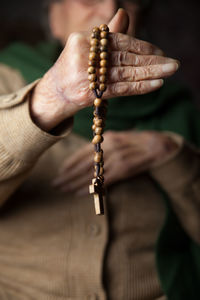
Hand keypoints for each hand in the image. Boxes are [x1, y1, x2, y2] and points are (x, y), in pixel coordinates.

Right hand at [30, 9, 178, 131]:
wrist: (54, 92)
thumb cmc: (74, 68)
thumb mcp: (88, 47)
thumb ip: (108, 34)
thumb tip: (124, 13)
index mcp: (85, 39)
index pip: (121, 41)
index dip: (142, 47)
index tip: (160, 52)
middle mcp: (85, 55)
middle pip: (126, 57)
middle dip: (152, 60)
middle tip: (173, 63)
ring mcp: (86, 75)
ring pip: (126, 73)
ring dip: (151, 73)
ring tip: (170, 71)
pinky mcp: (90, 93)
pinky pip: (121, 89)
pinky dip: (140, 86)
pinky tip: (156, 84)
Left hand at [52, 130, 178, 195]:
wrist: (161, 146)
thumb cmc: (137, 143)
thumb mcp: (119, 140)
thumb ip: (104, 147)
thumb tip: (88, 159)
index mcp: (107, 138)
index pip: (82, 152)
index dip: (69, 163)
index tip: (60, 172)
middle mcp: (109, 147)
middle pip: (83, 164)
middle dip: (67, 175)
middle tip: (55, 184)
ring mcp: (116, 158)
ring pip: (91, 174)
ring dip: (75, 183)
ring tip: (63, 189)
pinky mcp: (124, 169)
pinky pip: (103, 181)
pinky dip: (91, 188)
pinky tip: (79, 193)